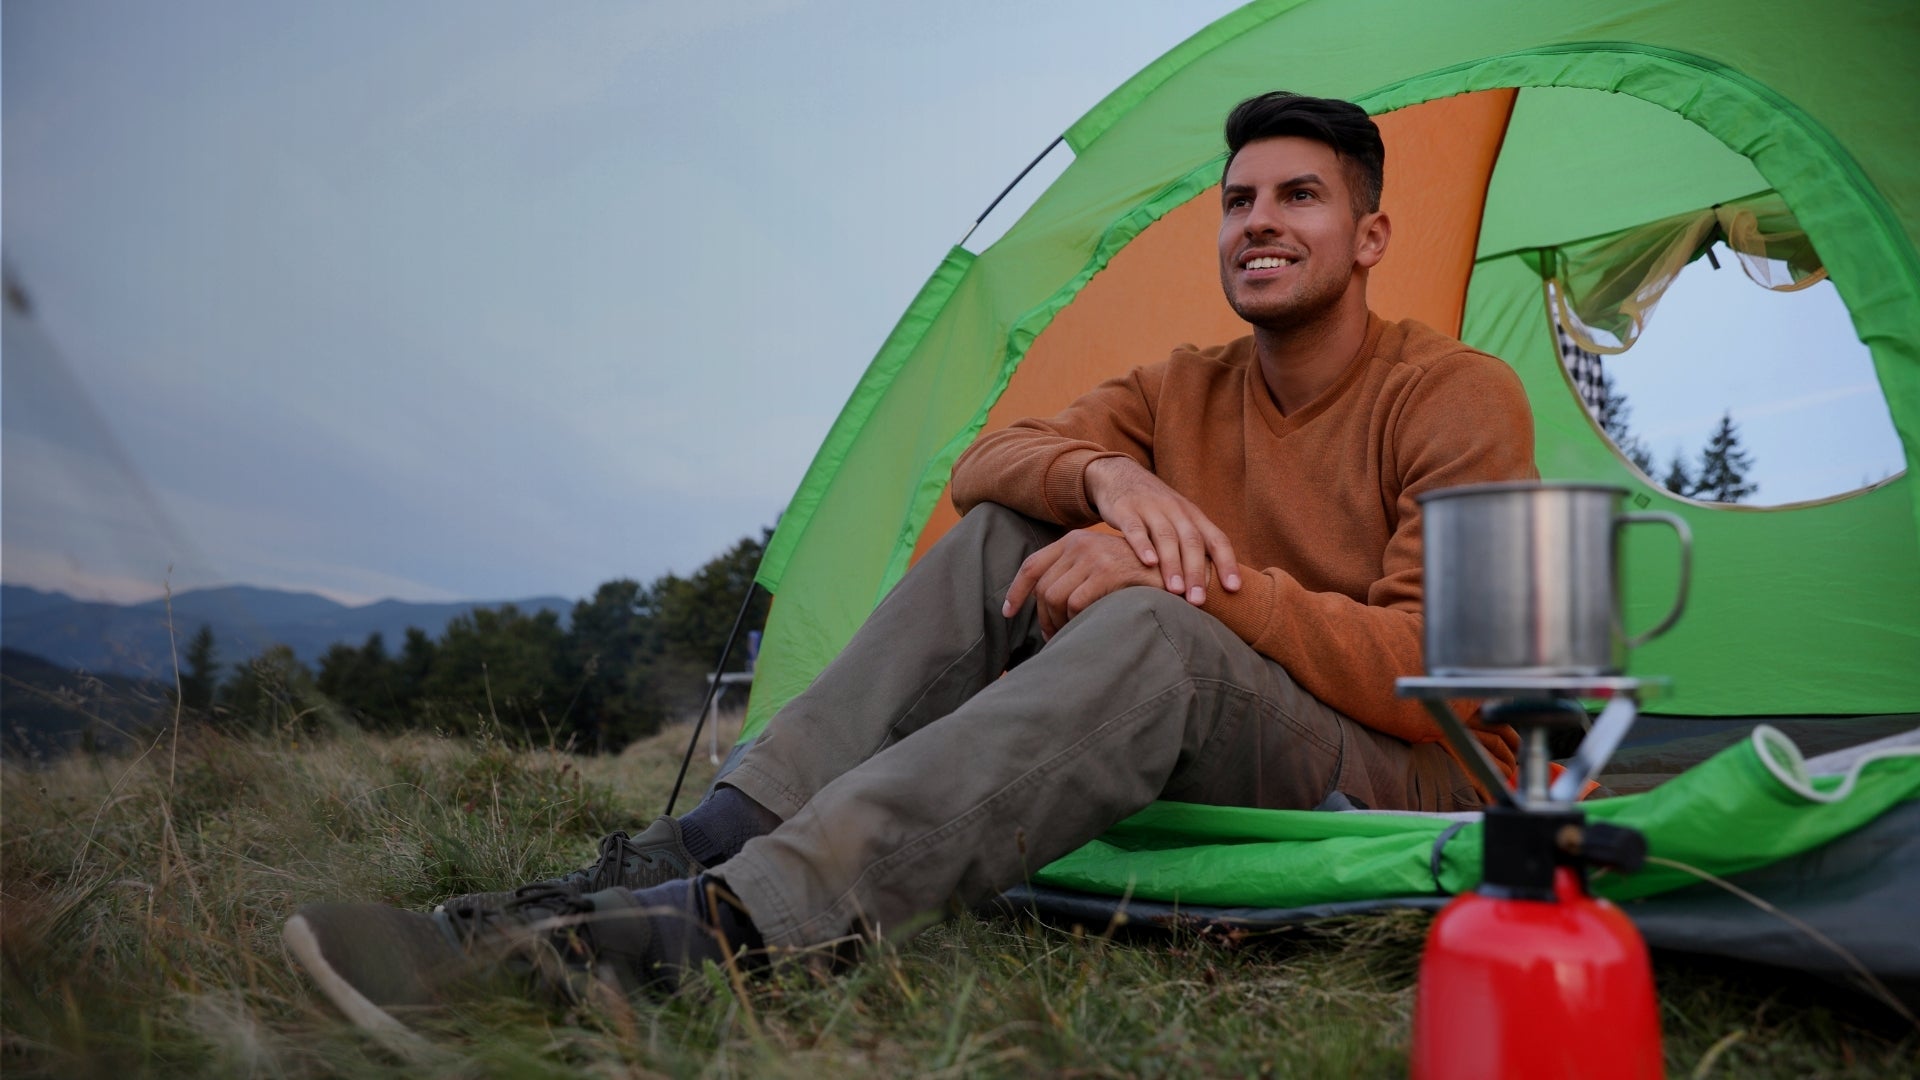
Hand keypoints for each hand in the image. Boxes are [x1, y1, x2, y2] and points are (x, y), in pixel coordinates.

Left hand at [1002, 530, 1162, 637]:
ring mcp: (1093, 556)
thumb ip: (1075, 575)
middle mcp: (1078, 544)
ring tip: (1068, 636)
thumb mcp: (1101, 567)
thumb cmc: (1138, 575)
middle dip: (1043, 619)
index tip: (1007, 612)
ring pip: (1054, 597)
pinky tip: (1085, 628)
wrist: (1177, 570)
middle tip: (1053, 638)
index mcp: (1073, 541)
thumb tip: (1045, 604)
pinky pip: (1075, 603)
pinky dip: (1075, 621)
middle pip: (1042, 588)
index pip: (1031, 566)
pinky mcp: (1107, 572)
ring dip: (1057, 624)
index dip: (1016, 591)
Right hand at [1083, 457, 1240, 603]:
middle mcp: (1176, 511)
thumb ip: (1194, 548)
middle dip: (1197, 572)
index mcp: (1193, 516)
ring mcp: (1151, 508)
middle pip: (1192, 541)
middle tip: (1198, 600)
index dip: (1227, 562)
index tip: (1234, 589)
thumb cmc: (1155, 509)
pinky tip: (1148, 562)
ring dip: (1172, 564)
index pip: (1217, 539)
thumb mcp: (1179, 520)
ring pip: (1166, 537)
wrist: (1120, 474)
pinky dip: (1142, 545)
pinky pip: (1135, 528)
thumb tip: (1214, 586)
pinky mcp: (1126, 510)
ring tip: (1175, 591)